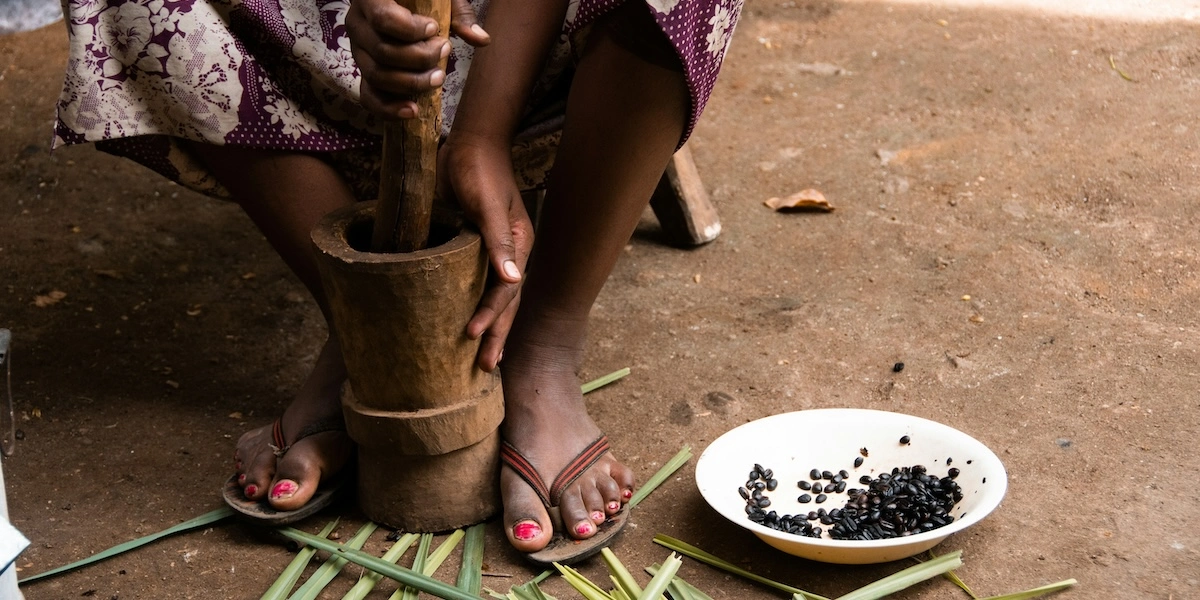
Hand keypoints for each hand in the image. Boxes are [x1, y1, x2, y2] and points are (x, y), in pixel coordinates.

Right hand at [348, 0, 490, 118]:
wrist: (399, 2)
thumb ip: (459, 14)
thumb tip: (481, 40)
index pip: (382, 18)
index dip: (410, 29)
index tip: (434, 29)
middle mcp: (357, 25)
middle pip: (383, 52)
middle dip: (419, 58)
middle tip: (445, 51)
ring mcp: (358, 51)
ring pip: (377, 76)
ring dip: (412, 83)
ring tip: (438, 77)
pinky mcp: (364, 72)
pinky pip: (369, 96)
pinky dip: (389, 108)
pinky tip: (412, 110)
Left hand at [438, 134, 533, 370]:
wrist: (468, 142)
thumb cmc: (477, 168)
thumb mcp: (486, 202)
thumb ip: (498, 238)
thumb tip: (512, 278)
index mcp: (518, 244)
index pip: (507, 290)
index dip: (491, 315)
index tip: (471, 336)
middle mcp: (511, 253)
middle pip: (508, 303)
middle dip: (497, 335)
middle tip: (485, 368)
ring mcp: (495, 253)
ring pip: (497, 299)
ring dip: (490, 328)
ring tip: (481, 359)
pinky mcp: (476, 248)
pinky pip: (479, 286)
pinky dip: (476, 308)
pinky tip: (465, 324)